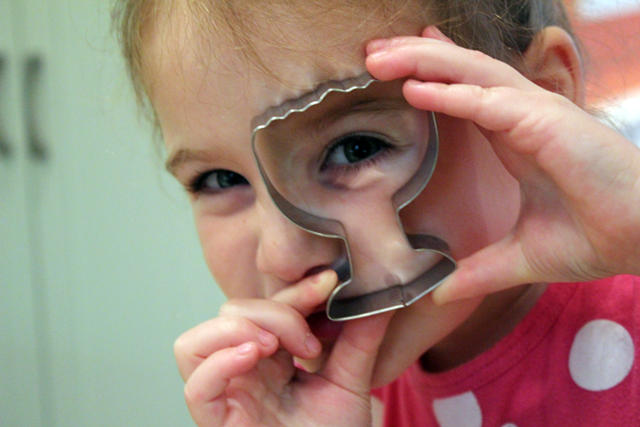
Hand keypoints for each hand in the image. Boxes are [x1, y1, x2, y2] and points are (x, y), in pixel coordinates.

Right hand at [174, 270, 391, 426]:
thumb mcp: (351, 382)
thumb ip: (361, 340)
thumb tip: (383, 295)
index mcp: (270, 355)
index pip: (267, 305)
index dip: (295, 290)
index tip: (329, 284)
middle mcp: (243, 369)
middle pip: (231, 314)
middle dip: (271, 312)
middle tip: (309, 341)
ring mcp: (227, 394)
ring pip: (193, 343)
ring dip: (234, 330)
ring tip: (271, 344)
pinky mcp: (219, 423)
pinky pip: (196, 388)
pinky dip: (217, 364)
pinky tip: (251, 355)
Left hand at [365, 26, 639, 302]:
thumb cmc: (596, 237)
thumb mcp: (520, 256)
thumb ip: (477, 270)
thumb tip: (439, 297)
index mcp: (514, 137)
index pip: (462, 95)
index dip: (430, 76)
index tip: (395, 68)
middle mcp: (521, 116)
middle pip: (458, 76)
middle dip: (412, 60)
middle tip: (370, 53)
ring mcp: (534, 114)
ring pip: (470, 76)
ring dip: (422, 64)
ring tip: (378, 57)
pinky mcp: (547, 123)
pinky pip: (490, 103)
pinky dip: (452, 95)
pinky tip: (416, 88)